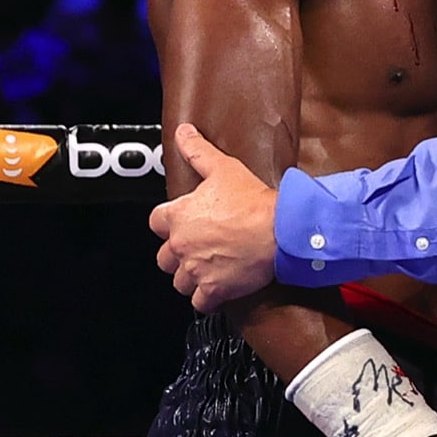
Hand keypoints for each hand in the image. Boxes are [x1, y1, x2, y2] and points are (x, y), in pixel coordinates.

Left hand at [149, 123, 278, 311]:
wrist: (280, 230)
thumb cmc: (253, 201)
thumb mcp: (223, 168)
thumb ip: (197, 151)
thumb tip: (183, 133)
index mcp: (178, 215)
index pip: (155, 222)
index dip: (168, 223)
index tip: (181, 223)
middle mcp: (181, 244)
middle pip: (164, 257)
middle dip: (177, 254)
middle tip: (197, 248)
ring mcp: (195, 270)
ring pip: (179, 282)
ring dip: (190, 277)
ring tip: (208, 269)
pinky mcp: (213, 290)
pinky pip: (200, 303)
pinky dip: (207, 298)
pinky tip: (218, 289)